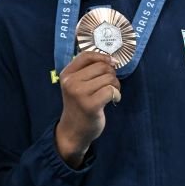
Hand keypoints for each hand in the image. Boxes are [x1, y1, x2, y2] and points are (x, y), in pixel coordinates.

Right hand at [54, 52, 120, 167]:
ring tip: (110, 94)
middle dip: (112, 74)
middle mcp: (71, 82)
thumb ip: (89, 71)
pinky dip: (116, 94)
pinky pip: (111, 90)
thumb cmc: (80, 105)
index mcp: (67, 74)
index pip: (86, 55)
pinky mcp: (90, 105)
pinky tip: (113, 100)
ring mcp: (79, 93)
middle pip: (102, 67)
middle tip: (110, 85)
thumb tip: (112, 60)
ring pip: (109, 78)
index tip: (112, 62)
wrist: (74, 130)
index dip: (103, 56)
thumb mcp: (78, 85)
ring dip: (115, 85)